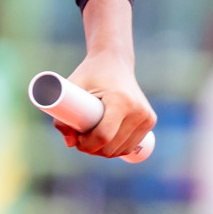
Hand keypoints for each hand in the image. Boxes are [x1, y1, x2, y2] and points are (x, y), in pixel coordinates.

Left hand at [54, 0, 154, 158]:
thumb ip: (62, 116)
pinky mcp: (150, 120)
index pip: (103, 136)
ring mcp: (147, 116)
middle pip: (112, 147)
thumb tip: (70, 144)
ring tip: (91, 138)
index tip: (76, 140)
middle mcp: (138, 110)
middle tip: (80, 139)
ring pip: (122, 150)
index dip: (86, 145)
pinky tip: (105, 141)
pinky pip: (131, 145)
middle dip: (93, 149)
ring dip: (105, 151)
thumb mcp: (73, 88)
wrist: (114, 61)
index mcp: (120, 101)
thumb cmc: (90, 74)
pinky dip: (117, 149)